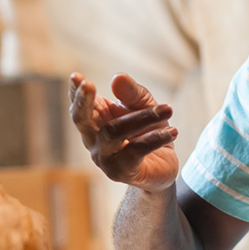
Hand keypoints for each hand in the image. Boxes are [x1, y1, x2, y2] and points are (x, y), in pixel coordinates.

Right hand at [69, 72, 178, 189]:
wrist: (164, 165)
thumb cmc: (148, 131)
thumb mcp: (143, 106)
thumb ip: (132, 93)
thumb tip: (117, 78)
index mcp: (94, 120)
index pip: (79, 105)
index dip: (76, 92)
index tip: (76, 76)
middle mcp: (93, 140)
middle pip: (81, 120)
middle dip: (83, 101)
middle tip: (88, 83)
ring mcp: (104, 158)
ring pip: (114, 132)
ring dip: (143, 118)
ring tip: (168, 109)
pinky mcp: (121, 172)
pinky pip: (136, 150)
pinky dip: (155, 138)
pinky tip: (172, 132)